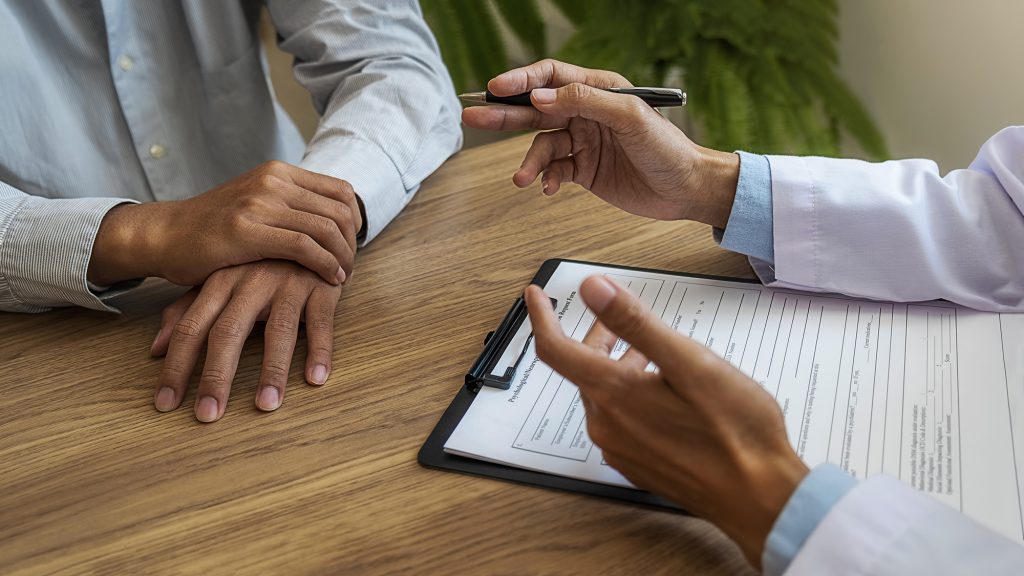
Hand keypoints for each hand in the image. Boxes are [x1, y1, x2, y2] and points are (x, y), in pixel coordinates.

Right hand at [88, 161, 362, 286]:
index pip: (340, 190)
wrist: (165, 235)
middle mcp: (272, 181)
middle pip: (338, 210)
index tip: (351, 246)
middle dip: (351, 243)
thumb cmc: (214, 228)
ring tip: (343, 276)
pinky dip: (324, 265)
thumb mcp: (256, 204)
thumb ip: (290, 205)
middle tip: (350, 267)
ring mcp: (258, 203)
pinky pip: (303, 246)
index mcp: (278, 172)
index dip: (355, 221)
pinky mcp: (247, 231)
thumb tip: (334, 220)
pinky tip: (330, 279)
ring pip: (325, 228)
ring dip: (342, 257)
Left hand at [149, 260, 341, 422]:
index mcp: (220, 281)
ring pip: (278, 331)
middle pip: (228, 332)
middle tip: (208, 415)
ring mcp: (288, 283)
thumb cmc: (259, 261)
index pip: (191, 328)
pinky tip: (316, 378)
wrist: (307, 227)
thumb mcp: (220, 280)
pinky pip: (320, 323)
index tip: (165, 403)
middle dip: (216, 376)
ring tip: (266, 405)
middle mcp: (251, 282)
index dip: (176, 366)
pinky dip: (320, 350)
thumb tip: (154, 350)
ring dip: (272, 370)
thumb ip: (188, 311)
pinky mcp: (321, 288)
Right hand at [462, 59, 739, 227]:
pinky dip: (547, 179)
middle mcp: (587, 113)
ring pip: (542, 144)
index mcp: (599, 90)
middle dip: (505, 114)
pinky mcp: (584, 170)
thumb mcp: (631, 118)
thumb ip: (586, 102)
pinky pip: (554, 170)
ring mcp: (584, 141)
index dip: (522, 80)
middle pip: (536, 109)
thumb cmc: (668, 149)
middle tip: (474, 116)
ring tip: (521, 179)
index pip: (551, 77)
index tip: (497, 88)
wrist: (687, 190)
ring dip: (529, 161)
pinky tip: (549, 188)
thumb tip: (541, 99)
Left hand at [524, 275, 808, 567]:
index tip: (536, 294)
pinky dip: (630, 395)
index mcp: (613, 395)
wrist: (760, 498)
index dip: (542, 317)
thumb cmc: (735, 431)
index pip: (555, 349)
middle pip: (583, 370)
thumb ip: (635, 322)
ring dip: (618, 366)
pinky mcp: (638, 465)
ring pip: (603, 395)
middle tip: (618, 316)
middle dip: (597, 337)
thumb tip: (592, 288)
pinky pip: (619, 420)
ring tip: (650, 351)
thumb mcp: (688, 362)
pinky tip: (663, 391)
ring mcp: (620, 450)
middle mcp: (607, 425)